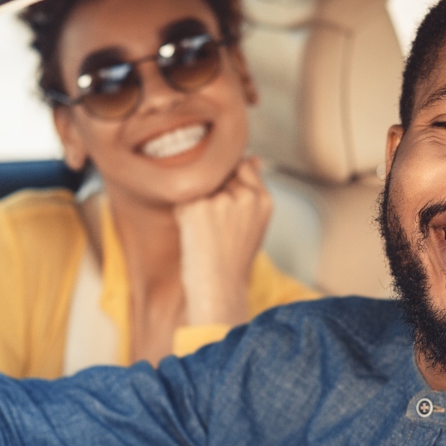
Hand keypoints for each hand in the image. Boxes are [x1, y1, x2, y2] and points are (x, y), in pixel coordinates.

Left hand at [174, 158, 272, 326]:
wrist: (218, 289)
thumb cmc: (232, 259)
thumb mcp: (253, 223)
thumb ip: (252, 190)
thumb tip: (253, 157)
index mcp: (263, 199)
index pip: (242, 165)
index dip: (227, 182)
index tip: (223, 204)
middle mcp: (246, 196)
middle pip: (218, 174)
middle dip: (211, 192)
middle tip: (213, 225)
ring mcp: (222, 201)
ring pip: (200, 185)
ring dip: (196, 202)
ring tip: (205, 231)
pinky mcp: (197, 207)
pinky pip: (182, 199)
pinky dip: (183, 214)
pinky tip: (194, 235)